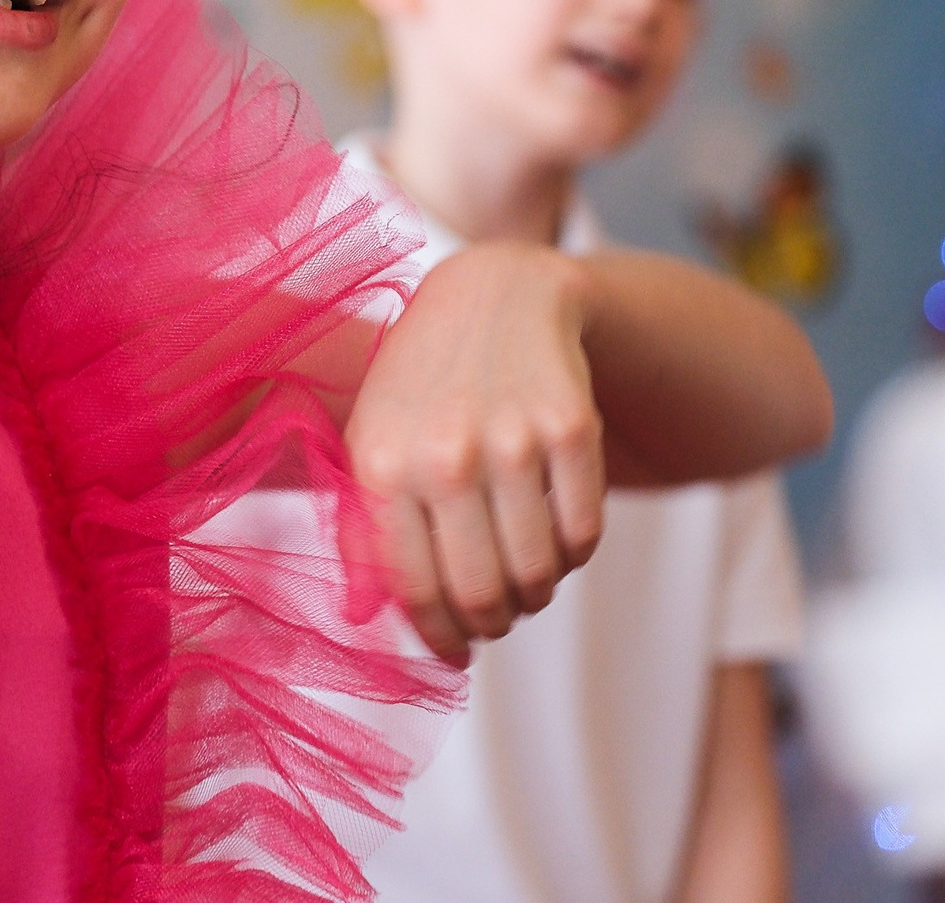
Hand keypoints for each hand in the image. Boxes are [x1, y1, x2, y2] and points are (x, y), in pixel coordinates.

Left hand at [345, 241, 607, 663]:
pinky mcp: (572, 426)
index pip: (412, 591)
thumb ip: (360, 531)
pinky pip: (584, 535)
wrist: (493, 294)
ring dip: (535, 595)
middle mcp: (444, 454)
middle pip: (481, 595)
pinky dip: (574, 555)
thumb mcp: (369, 443)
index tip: (454, 650)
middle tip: (495, 619)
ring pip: (538, 574)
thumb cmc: (418, 385)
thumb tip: (361, 620)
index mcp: (382, 464)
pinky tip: (555, 538)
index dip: (439, 637)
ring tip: (524, 579)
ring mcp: (512, 438)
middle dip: (491, 625)